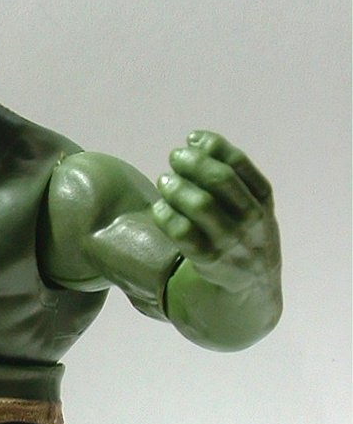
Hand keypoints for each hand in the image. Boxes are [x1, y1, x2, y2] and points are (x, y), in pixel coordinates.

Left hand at [151, 131, 280, 292]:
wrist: (253, 285)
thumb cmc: (246, 234)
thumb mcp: (252, 205)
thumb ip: (232, 175)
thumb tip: (197, 141)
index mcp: (263, 199)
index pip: (238, 164)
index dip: (213, 146)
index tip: (192, 138)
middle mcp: (251, 219)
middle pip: (220, 181)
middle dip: (193, 164)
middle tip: (174, 157)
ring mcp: (231, 241)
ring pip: (201, 206)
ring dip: (177, 188)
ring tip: (164, 180)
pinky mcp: (210, 261)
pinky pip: (184, 234)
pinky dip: (167, 217)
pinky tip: (159, 207)